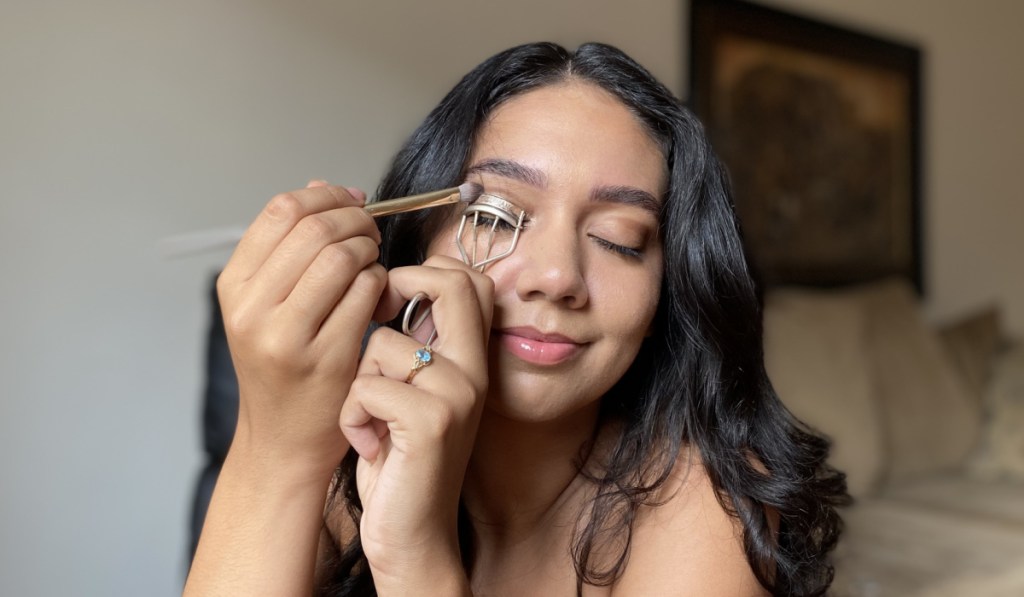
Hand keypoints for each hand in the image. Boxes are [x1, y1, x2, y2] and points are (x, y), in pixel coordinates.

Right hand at [217, 181, 386, 479]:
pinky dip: (380, 280)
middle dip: (355, 218)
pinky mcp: (327, 358)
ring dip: (369, 248)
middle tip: (372, 229)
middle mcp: (253, 310)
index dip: (325, 197)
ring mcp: (288, 336)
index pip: (281, 212)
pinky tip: (378, 291)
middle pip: (315, 229)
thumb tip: (323, 186)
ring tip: (374, 259)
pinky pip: (365, 292)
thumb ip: (291, 247)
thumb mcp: (267, 304)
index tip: (351, 201)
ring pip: (342, 257)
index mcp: (234, 287)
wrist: (284, 439)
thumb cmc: (283, 365)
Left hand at [339, 255, 493, 584]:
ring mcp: (457, 394)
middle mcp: (475, 371)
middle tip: (376, 328)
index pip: (470, 280)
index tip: (390, 297)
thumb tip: (391, 288)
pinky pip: (366, 386)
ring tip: (370, 418)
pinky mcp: (432, 421)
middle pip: (449, 285)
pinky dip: (352, 416)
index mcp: (473, 360)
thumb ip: (420, 346)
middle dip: (397, 290)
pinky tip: (368, 442)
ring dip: (358, 380)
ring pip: (383, 343)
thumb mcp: (418, 394)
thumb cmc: (403, 460)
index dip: (425, 271)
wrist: (414, 533)